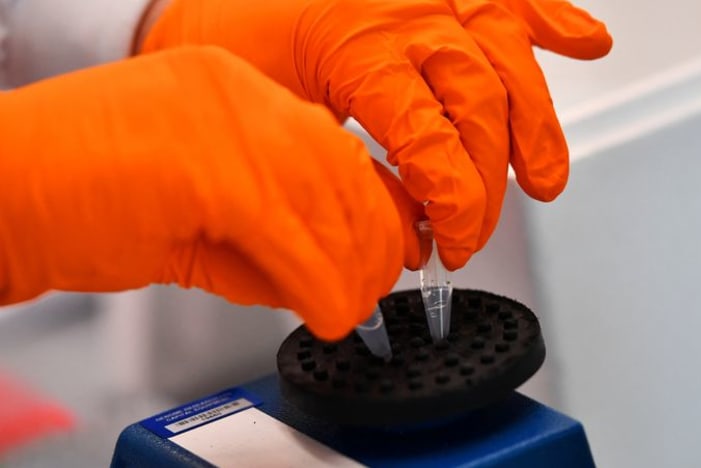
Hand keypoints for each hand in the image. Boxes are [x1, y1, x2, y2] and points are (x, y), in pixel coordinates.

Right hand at [0, 47, 406, 339]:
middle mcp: (233, 90)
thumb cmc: (75, 201)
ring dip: (347, 267)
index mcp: (232, 90)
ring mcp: (217, 118)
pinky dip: (314, 280)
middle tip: (371, 290)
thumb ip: (264, 237)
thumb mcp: (194, 215)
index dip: (372, 202)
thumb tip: (327, 277)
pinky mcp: (202, 164)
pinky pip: (284, 230)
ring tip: (348, 310)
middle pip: (338, 166)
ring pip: (321, 198)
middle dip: (368, 239)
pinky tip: (323, 311)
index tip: (388, 245)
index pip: (333, 143)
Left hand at [138, 0, 611, 269]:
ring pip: (509, 57)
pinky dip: (554, 19)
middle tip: (472, 235)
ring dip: (538, 124)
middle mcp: (406, 11)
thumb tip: (402, 226)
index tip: (450, 246)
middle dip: (489, 186)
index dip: (455, 205)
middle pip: (482, 105)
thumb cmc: (221, 44)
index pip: (436, 141)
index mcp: (361, 46)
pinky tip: (585, 43)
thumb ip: (345, 172)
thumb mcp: (270, 118)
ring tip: (546, 179)